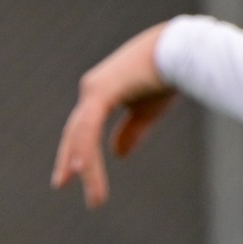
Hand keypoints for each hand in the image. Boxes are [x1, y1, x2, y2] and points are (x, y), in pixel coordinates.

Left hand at [51, 23, 176, 207]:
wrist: (182, 50)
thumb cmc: (168, 75)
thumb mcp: (147, 111)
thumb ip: (131, 131)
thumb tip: (118, 156)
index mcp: (100, 94)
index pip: (82, 129)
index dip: (76, 152)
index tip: (71, 175)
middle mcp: (92, 90)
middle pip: (75, 132)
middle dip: (68, 158)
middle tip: (60, 184)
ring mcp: (93, 88)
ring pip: (81, 134)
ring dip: (84, 164)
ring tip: (89, 194)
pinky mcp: (101, 90)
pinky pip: (88, 127)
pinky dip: (85, 149)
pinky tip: (81, 168)